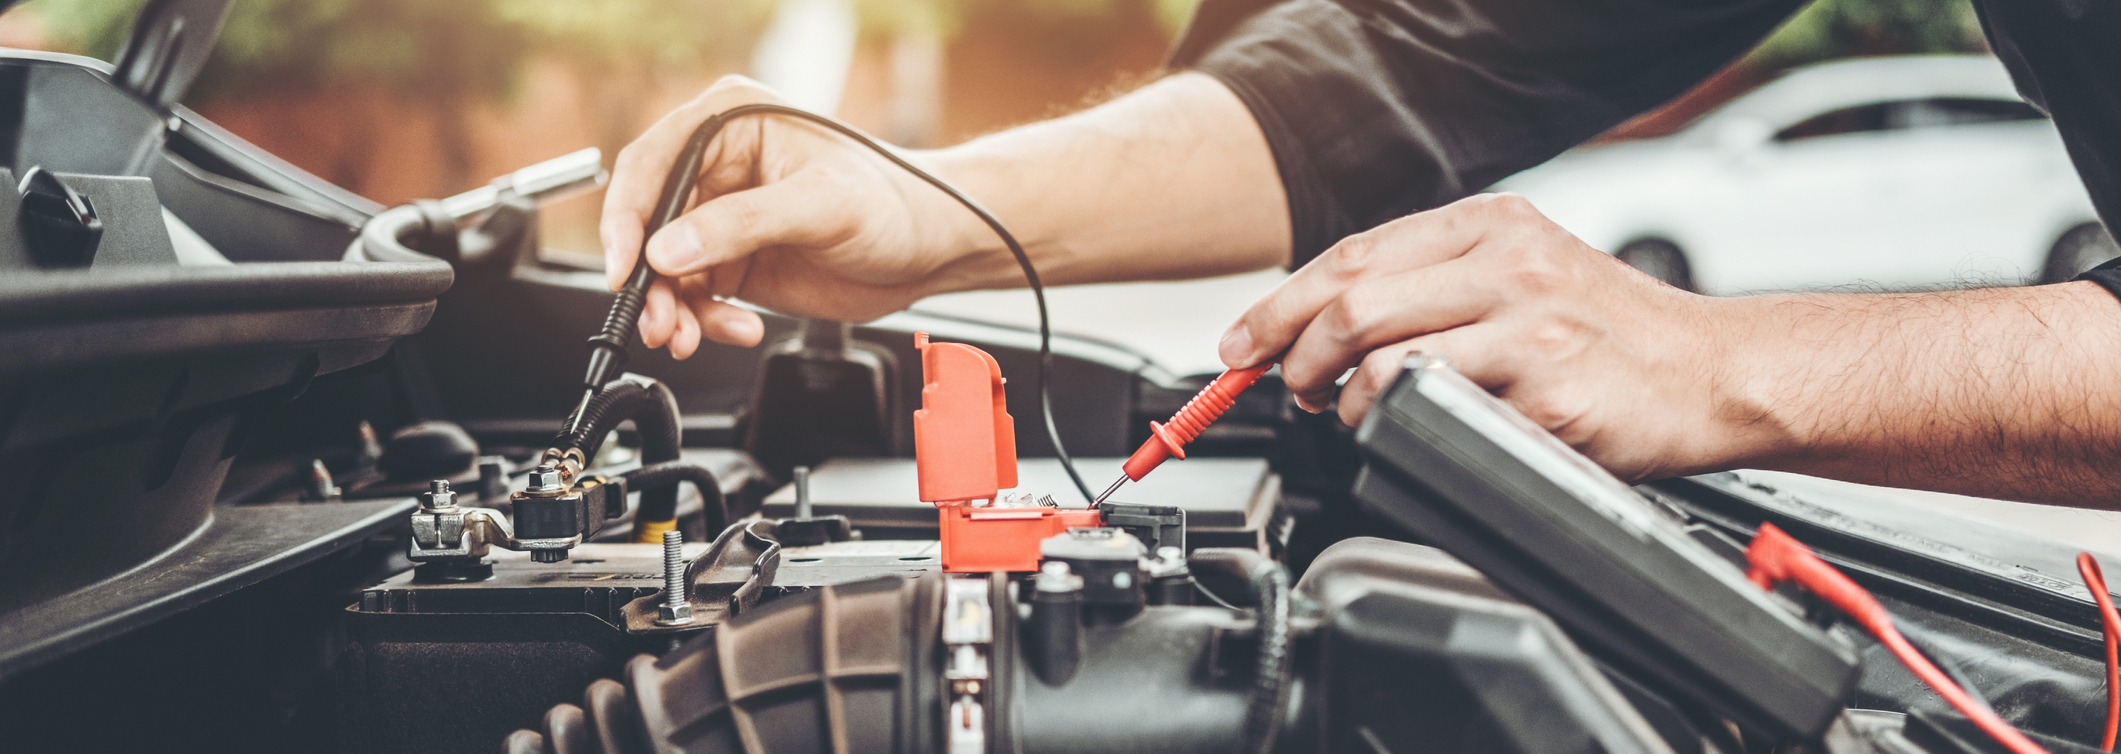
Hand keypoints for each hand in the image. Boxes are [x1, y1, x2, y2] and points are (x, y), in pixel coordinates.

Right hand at [601, 76, 984, 357]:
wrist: (932, 248)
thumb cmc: (896, 202)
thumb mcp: (821, 205)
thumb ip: (743, 224)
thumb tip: (670, 248)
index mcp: (731, 123)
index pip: (652, 164)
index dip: (628, 217)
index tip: (626, 266)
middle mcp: (719, 167)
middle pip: (649, 225)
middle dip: (651, 280)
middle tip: (661, 321)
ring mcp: (724, 218)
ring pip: (665, 268)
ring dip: (672, 309)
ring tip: (690, 336)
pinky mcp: (735, 261)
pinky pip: (695, 296)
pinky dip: (704, 321)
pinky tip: (737, 328)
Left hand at [1217, 193, 1783, 480]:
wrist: (1716, 373)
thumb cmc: (1614, 334)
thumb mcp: (1526, 272)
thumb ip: (1436, 284)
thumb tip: (1325, 321)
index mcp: (1494, 224)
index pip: (1354, 256)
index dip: (1281, 304)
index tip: (1242, 342)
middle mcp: (1509, 263)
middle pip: (1353, 304)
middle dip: (1295, 355)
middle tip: (1290, 388)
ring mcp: (1529, 327)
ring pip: (1383, 359)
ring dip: (1345, 399)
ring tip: (1352, 413)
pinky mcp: (1547, 391)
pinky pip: (1439, 410)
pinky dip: (1403, 426)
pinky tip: (1412, 430)